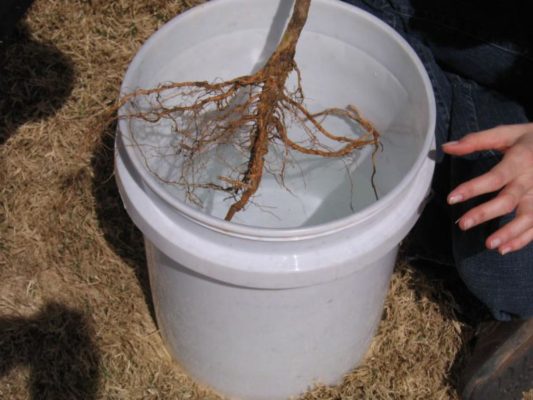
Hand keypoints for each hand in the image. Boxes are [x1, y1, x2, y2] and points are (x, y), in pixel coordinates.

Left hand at [442, 123, 532, 254]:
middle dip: (485, 213)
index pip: (494, 177)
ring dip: (509, 233)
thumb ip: (477, 141)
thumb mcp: (507, 133)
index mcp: (520, 160)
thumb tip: (446, 147)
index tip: (452, 198)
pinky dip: (522, 239)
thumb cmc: (531, 138)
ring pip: (527, 218)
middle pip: (508, 201)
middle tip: (463, 224)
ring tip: (489, 245)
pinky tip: (505, 249)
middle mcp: (531, 181)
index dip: (473, 188)